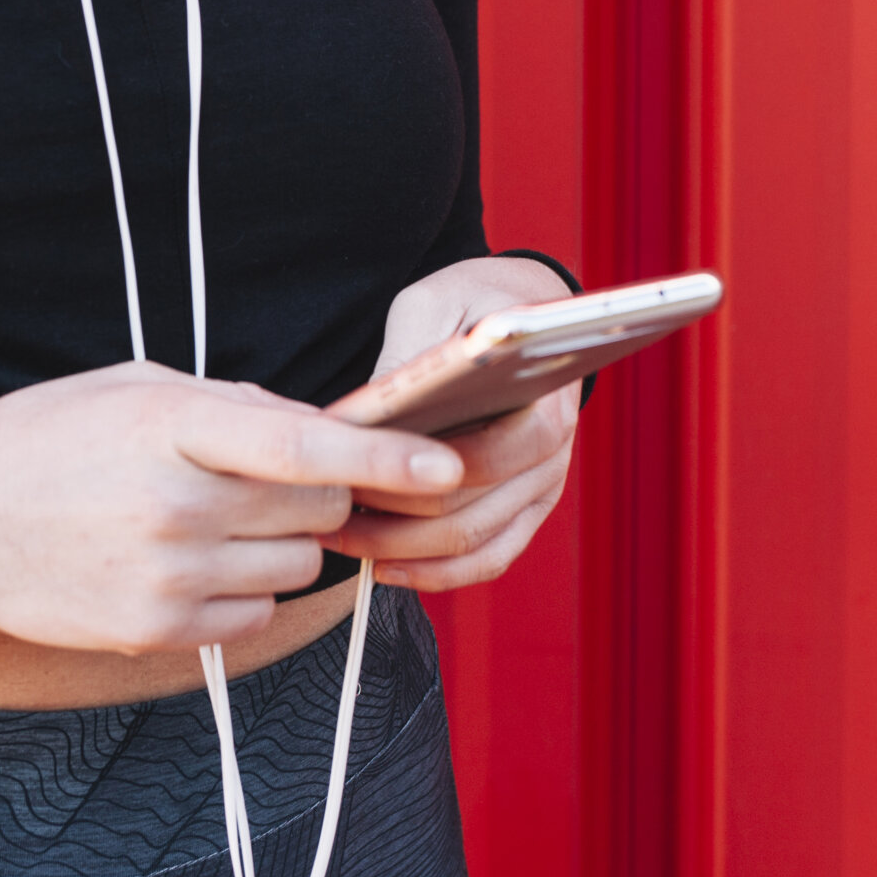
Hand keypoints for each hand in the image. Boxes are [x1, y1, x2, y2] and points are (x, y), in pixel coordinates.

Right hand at [0, 361, 463, 653]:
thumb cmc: (47, 439)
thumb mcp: (134, 387)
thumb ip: (231, 404)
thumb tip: (317, 428)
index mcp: (171, 427)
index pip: (301, 443)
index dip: (384, 455)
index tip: (446, 465)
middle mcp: (176, 505)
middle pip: (316, 508)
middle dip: (317, 490)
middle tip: (263, 478)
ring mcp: (166, 576)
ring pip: (295, 566)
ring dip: (279, 543)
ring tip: (208, 518)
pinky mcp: (156, 631)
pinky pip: (254, 615)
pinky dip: (243, 590)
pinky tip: (186, 562)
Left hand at [323, 256, 579, 590]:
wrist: (521, 315)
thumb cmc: (472, 304)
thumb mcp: (432, 307)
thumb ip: (407, 358)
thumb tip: (366, 417)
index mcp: (543, 401)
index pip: (478, 462)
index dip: (406, 480)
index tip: (345, 476)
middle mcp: (553, 454)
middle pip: (467, 514)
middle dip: (389, 523)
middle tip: (323, 514)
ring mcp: (543, 488)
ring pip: (471, 546)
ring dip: (401, 553)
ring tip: (339, 539)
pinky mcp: (528, 510)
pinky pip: (486, 560)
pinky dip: (435, 573)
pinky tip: (383, 566)